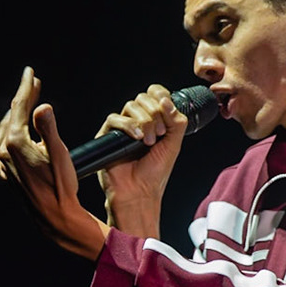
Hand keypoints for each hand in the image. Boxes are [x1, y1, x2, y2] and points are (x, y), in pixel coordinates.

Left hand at [0, 67, 109, 259]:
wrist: (54, 218)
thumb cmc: (60, 187)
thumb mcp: (59, 155)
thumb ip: (49, 129)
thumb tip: (42, 107)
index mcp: (15, 143)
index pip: (19, 107)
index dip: (26, 88)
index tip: (31, 73)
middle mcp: (4, 152)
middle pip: (11, 116)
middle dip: (22, 98)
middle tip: (32, 83)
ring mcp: (4, 164)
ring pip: (6, 130)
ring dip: (16, 114)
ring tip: (26, 102)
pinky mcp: (8, 174)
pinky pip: (5, 145)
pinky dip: (13, 131)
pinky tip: (20, 132)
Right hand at [94, 85, 184, 237]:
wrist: (139, 192)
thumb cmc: (155, 173)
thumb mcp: (174, 144)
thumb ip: (177, 120)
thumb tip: (165, 100)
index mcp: (154, 120)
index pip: (155, 94)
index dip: (161, 96)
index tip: (167, 110)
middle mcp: (138, 121)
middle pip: (144, 98)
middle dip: (155, 114)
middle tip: (159, 135)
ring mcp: (122, 128)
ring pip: (131, 106)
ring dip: (144, 122)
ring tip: (148, 142)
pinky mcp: (108, 136)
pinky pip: (115, 119)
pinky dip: (128, 125)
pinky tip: (137, 138)